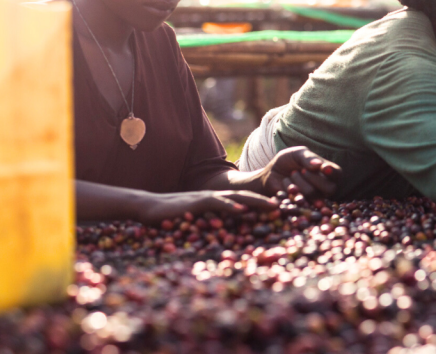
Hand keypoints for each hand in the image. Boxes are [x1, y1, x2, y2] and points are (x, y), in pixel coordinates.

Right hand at [136, 190, 276, 224]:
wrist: (147, 208)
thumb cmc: (171, 219)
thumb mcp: (196, 224)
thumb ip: (212, 226)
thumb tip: (228, 238)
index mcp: (219, 203)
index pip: (245, 202)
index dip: (263, 205)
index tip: (283, 212)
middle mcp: (217, 197)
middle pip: (248, 197)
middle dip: (268, 202)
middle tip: (288, 207)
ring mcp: (207, 197)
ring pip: (237, 197)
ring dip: (256, 201)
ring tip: (274, 206)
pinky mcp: (196, 201)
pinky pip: (217, 202)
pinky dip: (231, 205)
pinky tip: (243, 210)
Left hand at [256, 146, 340, 198]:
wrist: (271, 174)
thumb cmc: (287, 161)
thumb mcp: (297, 153)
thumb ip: (308, 157)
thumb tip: (319, 165)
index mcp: (327, 172)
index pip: (337, 173)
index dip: (332, 172)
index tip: (324, 168)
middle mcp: (325, 187)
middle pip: (329, 188)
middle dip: (312, 177)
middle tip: (301, 170)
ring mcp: (314, 198)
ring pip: (313, 194)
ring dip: (298, 182)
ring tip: (292, 175)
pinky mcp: (302, 206)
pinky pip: (300, 201)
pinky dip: (290, 190)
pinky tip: (286, 184)